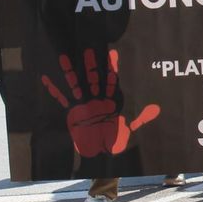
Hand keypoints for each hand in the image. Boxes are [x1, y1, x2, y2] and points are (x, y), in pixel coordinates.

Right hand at [40, 48, 159, 157]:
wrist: (98, 153)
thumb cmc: (114, 140)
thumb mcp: (129, 129)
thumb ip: (141, 118)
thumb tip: (157, 108)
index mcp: (109, 102)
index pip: (111, 82)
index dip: (111, 68)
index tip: (112, 53)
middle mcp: (95, 100)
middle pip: (93, 79)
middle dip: (91, 65)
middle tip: (88, 48)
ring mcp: (83, 104)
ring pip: (77, 85)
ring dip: (71, 72)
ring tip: (64, 57)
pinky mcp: (72, 112)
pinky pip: (62, 98)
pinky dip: (54, 89)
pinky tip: (45, 77)